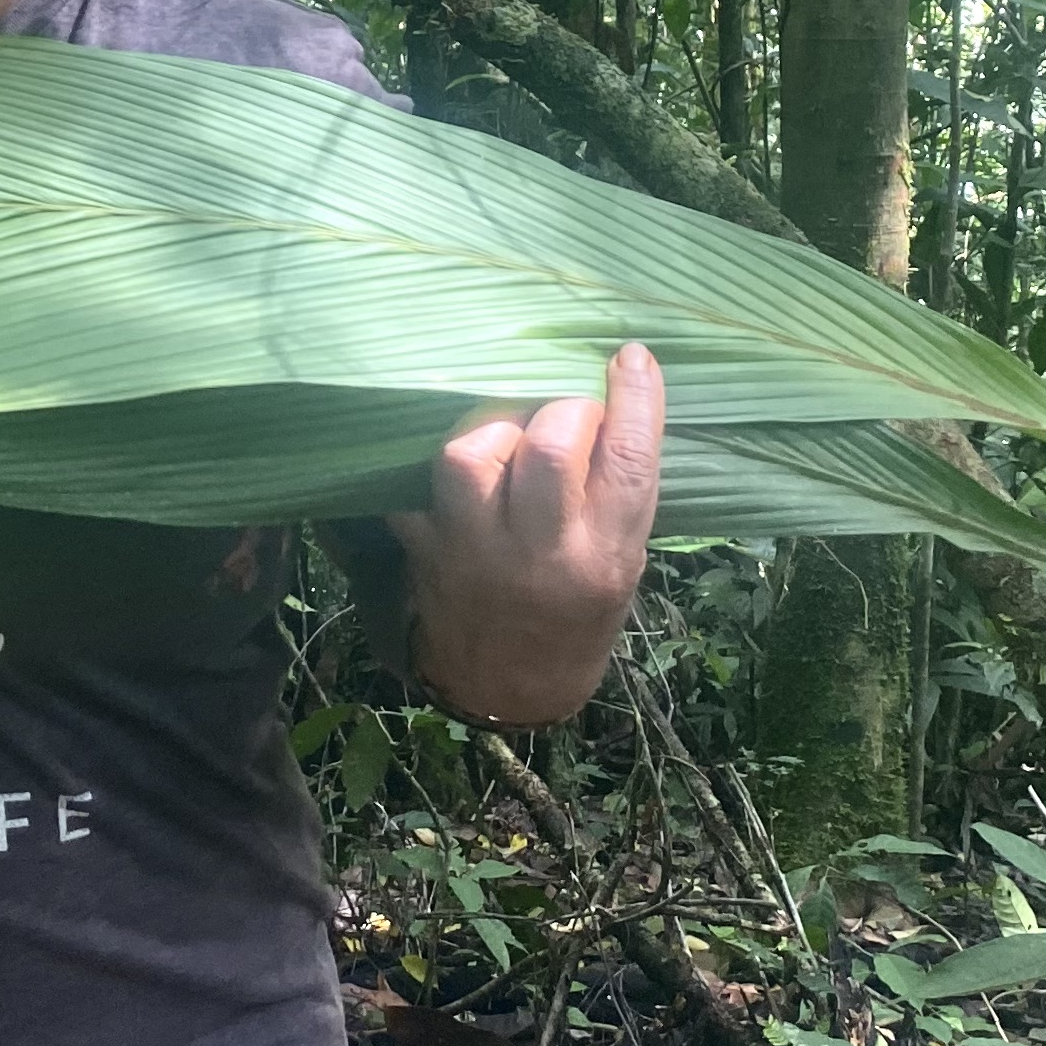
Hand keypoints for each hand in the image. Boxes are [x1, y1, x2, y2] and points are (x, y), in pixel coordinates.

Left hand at [382, 342, 662, 724]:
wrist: (511, 688)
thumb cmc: (578, 613)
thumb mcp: (622, 560)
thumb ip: (619, 489)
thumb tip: (614, 391)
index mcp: (605, 556)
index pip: (628, 462)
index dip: (632, 399)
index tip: (627, 357)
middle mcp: (542, 554)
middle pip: (548, 450)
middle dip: (560, 412)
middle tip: (564, 418)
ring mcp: (475, 552)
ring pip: (468, 458)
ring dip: (491, 431)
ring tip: (507, 439)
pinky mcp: (424, 549)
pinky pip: (412, 486)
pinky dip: (429, 466)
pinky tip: (458, 468)